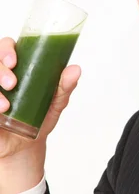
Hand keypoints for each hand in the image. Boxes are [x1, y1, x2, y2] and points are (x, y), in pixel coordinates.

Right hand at [0, 36, 81, 159]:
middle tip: (12, 83)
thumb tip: (75, 70)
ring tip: (5, 106)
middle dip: (0, 70)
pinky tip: (0, 112)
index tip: (14, 61)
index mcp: (17, 66)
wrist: (26, 146)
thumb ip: (64, 86)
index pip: (6, 46)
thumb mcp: (55, 102)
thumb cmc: (38, 117)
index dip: (7, 49)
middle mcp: (0, 76)